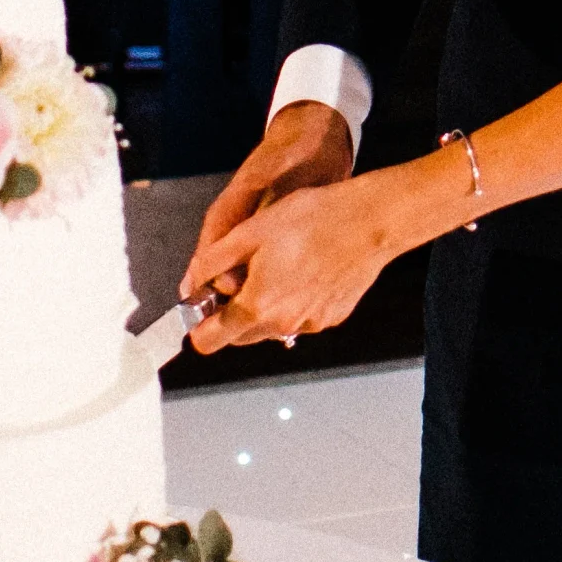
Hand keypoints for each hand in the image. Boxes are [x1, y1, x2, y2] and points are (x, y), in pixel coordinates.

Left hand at [181, 177, 401, 349]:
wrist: (368, 222)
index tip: (198, 311)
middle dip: (230, 315)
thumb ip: (212, 262)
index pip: (211, 340)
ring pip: (271, 327)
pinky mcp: (331, 317)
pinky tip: (301, 271)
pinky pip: (300, 318)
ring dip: (263, 308)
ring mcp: (310, 324)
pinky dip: (293, 303)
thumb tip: (192, 282)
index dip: (198, 327)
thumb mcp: (249, 233)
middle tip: (237, 277)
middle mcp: (283, 324)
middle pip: (240, 335)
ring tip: (274, 267)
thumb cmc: (311, 221)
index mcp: (256, 306)